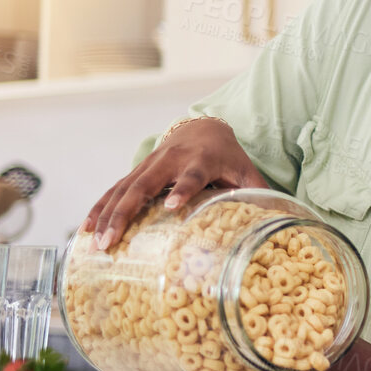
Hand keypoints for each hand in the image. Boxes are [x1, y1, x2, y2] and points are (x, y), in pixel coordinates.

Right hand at [83, 118, 268, 249]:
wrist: (204, 128)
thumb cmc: (229, 157)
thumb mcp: (247, 172)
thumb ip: (259, 195)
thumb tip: (283, 222)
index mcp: (202, 160)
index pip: (192, 175)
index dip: (183, 189)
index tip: (172, 206)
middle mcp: (171, 160)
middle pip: (144, 184)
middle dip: (126, 212)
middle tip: (113, 240)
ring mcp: (150, 164)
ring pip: (122, 188)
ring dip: (107, 215)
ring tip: (95, 243)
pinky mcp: (137, 171)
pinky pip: (113, 190)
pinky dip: (99, 208)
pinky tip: (87, 230)